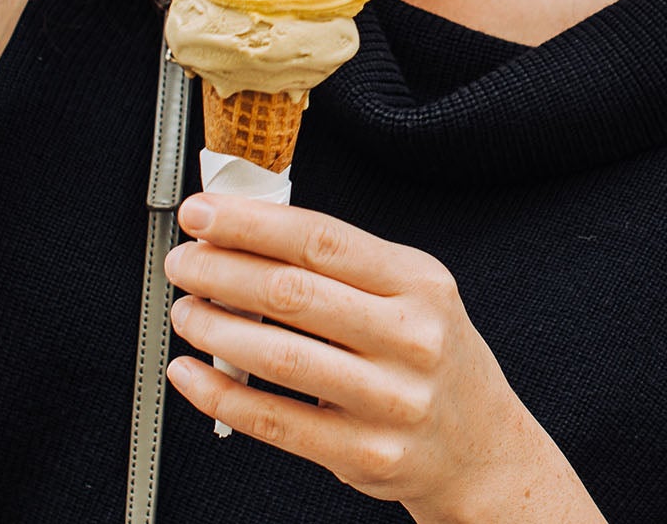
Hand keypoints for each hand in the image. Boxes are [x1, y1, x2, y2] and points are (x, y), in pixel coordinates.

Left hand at [163, 196, 605, 522]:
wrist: (482, 448)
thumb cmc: (435, 360)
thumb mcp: (415, 293)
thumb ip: (345, 266)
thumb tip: (250, 236)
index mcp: (419, 283)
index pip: (321, 239)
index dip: (250, 224)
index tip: (203, 215)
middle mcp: (411, 337)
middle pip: (293, 292)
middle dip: (219, 271)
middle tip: (184, 263)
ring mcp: (390, 400)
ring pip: (280, 356)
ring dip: (215, 330)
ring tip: (187, 313)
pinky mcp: (365, 452)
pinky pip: (276, 422)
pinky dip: (222, 395)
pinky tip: (193, 374)